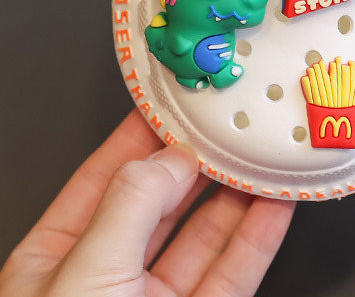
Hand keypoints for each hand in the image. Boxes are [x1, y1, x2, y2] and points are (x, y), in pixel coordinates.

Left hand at [0, 109, 293, 295]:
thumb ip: (127, 209)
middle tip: (232, 119)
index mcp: (56, 261)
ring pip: (203, 233)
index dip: (140, 133)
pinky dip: (259, 236)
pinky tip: (275, 204)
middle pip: (161, 199)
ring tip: (263, 151)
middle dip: (197, 157)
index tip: (176, 97)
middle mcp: (107, 278)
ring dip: (236, 192)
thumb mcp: (83, 281)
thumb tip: (168, 159)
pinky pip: (233, 272)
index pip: (103, 177)